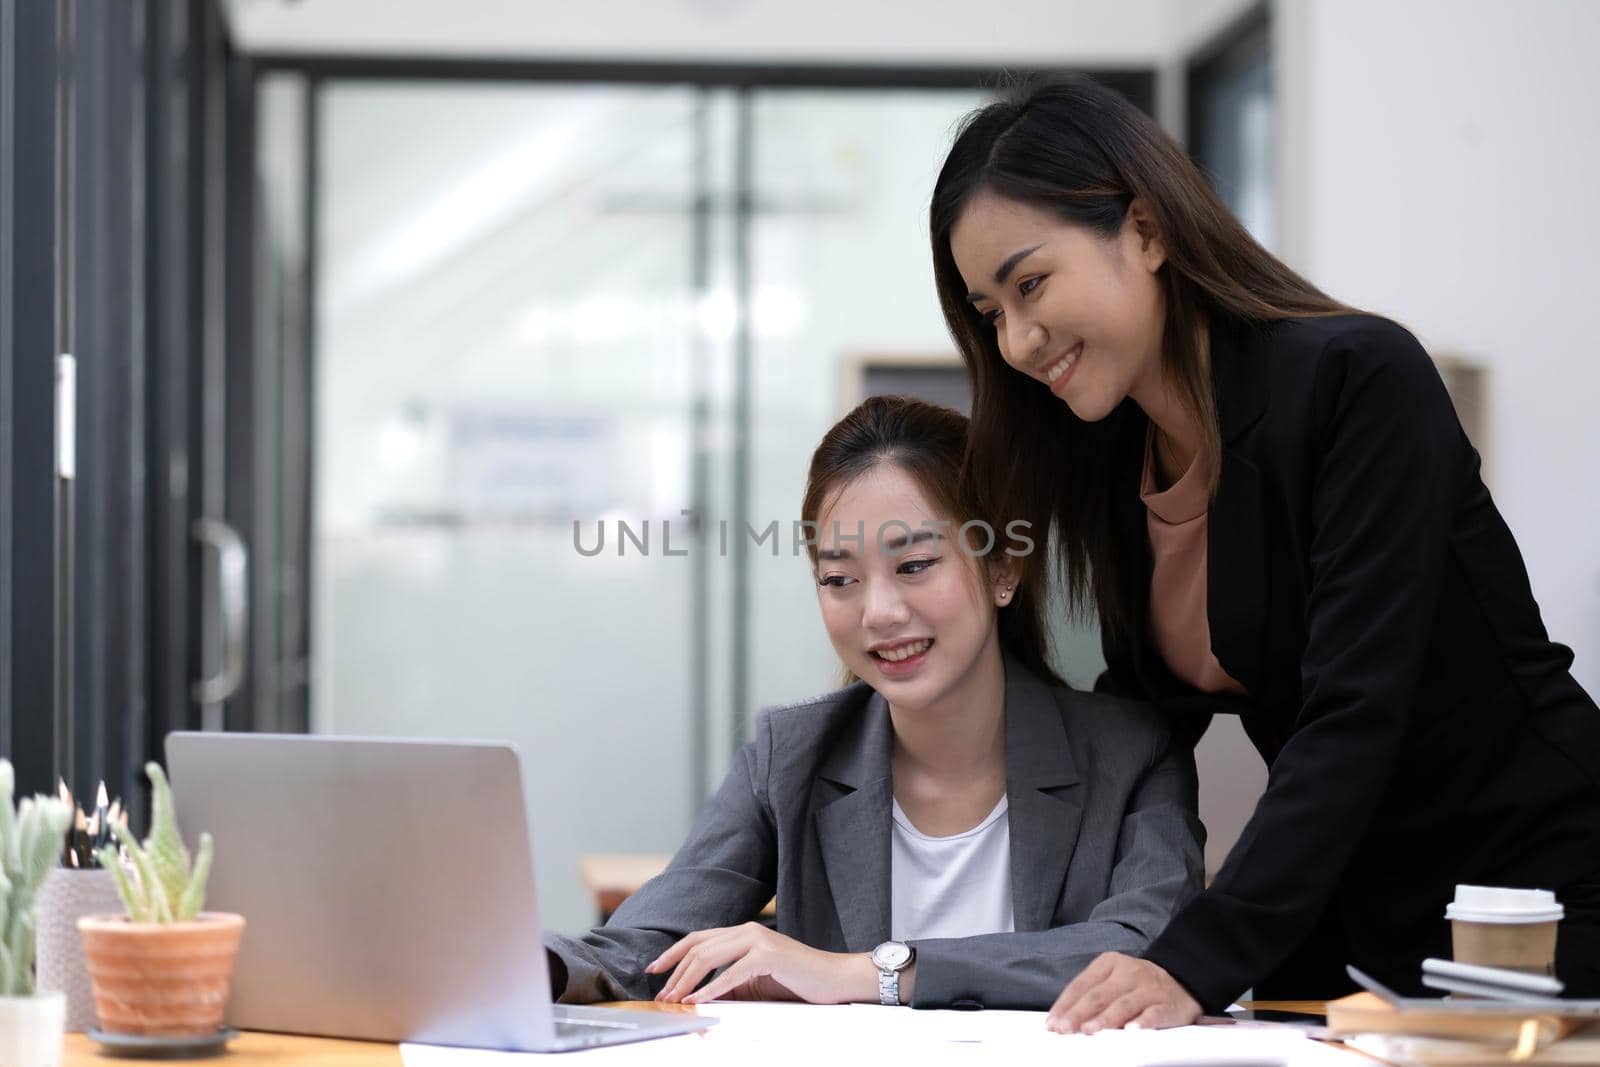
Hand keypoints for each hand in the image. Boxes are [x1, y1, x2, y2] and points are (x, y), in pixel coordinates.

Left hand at [646, 922, 876, 1004]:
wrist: (833, 979)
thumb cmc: (796, 981)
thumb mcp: (755, 982)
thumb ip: (729, 982)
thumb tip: (697, 994)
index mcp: (743, 933)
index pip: (698, 938)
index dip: (673, 953)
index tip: (654, 971)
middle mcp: (748, 930)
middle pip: (698, 946)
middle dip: (674, 971)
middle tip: (661, 994)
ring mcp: (758, 940)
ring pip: (709, 956)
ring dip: (686, 980)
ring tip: (674, 999)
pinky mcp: (768, 955)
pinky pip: (732, 972)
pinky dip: (711, 988)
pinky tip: (697, 1000)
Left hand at [1045, 952, 1201, 1033]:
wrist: (1183, 980)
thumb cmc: (1139, 984)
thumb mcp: (1113, 980)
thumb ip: (1092, 995)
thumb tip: (1064, 1018)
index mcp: (1110, 963)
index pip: (1081, 985)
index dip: (1065, 1004)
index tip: (1052, 1022)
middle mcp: (1128, 972)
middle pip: (1098, 995)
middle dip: (1078, 1014)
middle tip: (1064, 1029)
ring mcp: (1148, 988)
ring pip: (1123, 1004)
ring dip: (1104, 1019)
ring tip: (1089, 1031)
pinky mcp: (1167, 1004)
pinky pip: (1153, 1014)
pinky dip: (1141, 1023)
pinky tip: (1130, 1031)